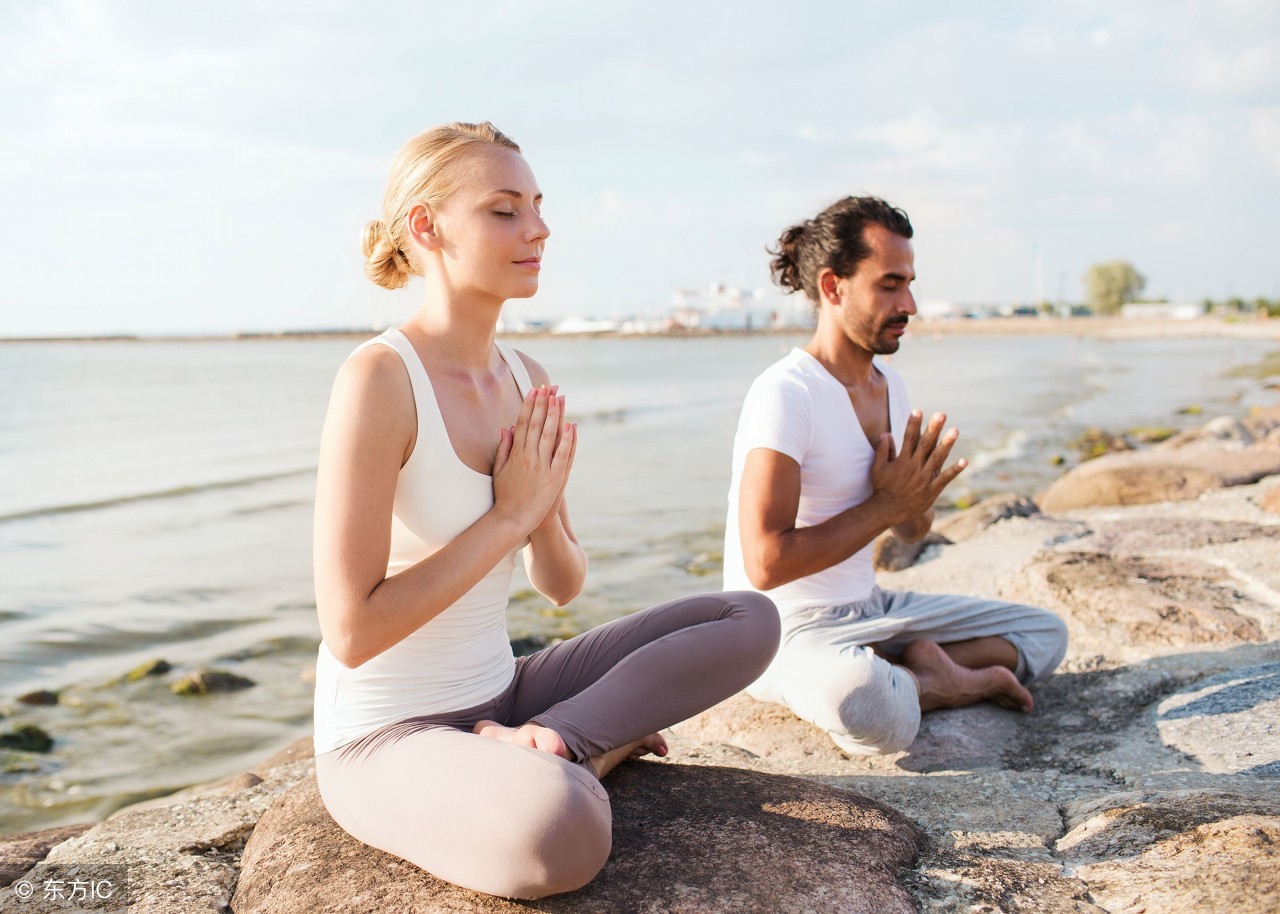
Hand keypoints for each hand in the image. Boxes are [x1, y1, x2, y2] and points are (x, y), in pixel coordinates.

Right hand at [491, 385, 574, 533]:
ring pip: (549, 435)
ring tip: (559, 397)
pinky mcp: (554, 478)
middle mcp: (528, 457)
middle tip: (548, 386)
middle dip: (543, 404)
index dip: (529, 406)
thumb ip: (504, 449)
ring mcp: (542, 467)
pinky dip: (567, 440)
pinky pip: (563, 455)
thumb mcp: (499, 470)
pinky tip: (571, 425)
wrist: (513, 520)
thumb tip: (505, 428)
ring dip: (555, 415)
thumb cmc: (505, 496)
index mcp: (515, 454)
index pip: (522, 423)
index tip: (534, 391)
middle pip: (536, 424)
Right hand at [870, 410, 966, 525]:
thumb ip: (882, 450)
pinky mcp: (932, 489)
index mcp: (901, 460)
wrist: (889, 512)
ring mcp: (924, 478)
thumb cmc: (882, 488)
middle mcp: (914, 467)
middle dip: (933, 428)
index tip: (918, 410)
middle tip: (941, 414)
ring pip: (937, 458)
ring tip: (955, 430)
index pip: (908, 438)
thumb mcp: (877, 468)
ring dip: (947, 444)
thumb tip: (885, 433)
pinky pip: (945, 478)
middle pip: (925, 444)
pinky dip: (955, 470)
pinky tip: (964, 460)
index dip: (913, 424)